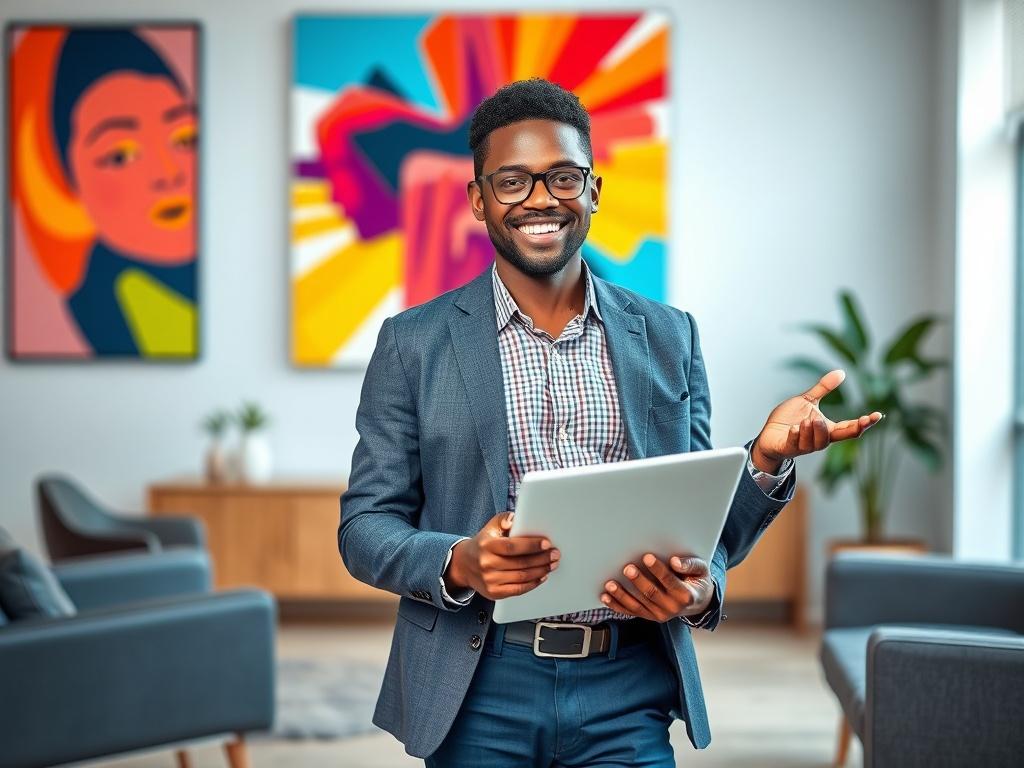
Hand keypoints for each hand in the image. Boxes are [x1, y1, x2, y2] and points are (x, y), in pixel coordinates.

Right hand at [445, 511, 559, 599]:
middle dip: (542, 559)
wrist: (464, 565)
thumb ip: (503, 520)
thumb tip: (515, 519)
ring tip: (552, 564)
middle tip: (555, 554)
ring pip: (522, 577)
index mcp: (487, 546)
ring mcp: (490, 580)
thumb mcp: (490, 527)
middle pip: (521, 563)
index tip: (547, 543)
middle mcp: (487, 564)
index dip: (531, 545)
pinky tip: (542, 576)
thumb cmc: (482, 544)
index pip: (512, 546)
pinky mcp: (494, 593)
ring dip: (541, 571)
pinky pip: (518, 590)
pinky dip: (533, 583)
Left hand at [599, 554, 713, 622]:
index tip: (647, 557)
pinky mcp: (649, 616)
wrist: (698, 601)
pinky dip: (617, 605)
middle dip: (638, 581)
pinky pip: (631, 612)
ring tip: (611, 584)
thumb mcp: (701, 570)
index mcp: (686, 596)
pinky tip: (606, 596)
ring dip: (622, 595)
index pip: (669, 581)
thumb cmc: (697, 580)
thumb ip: (690, 564)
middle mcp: (672, 608)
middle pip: (652, 594)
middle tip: (627, 568)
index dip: (658, 569)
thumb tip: (675, 561)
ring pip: (638, 605)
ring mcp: (659, 615)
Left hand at [752, 369, 882, 471]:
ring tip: (808, 419)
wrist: (768, 434)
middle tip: (858, 419)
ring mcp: (805, 446)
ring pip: (819, 442)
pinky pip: (797, 443)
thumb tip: (842, 372)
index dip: (865, 423)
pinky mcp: (790, 448)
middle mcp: (820, 439)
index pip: (851, 428)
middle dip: (853, 429)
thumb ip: (824, 388)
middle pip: (842, 437)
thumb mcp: (807, 400)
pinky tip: (793, 427)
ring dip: (816, 429)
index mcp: (827, 428)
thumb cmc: (789, 419)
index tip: (877, 415)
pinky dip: (797, 434)